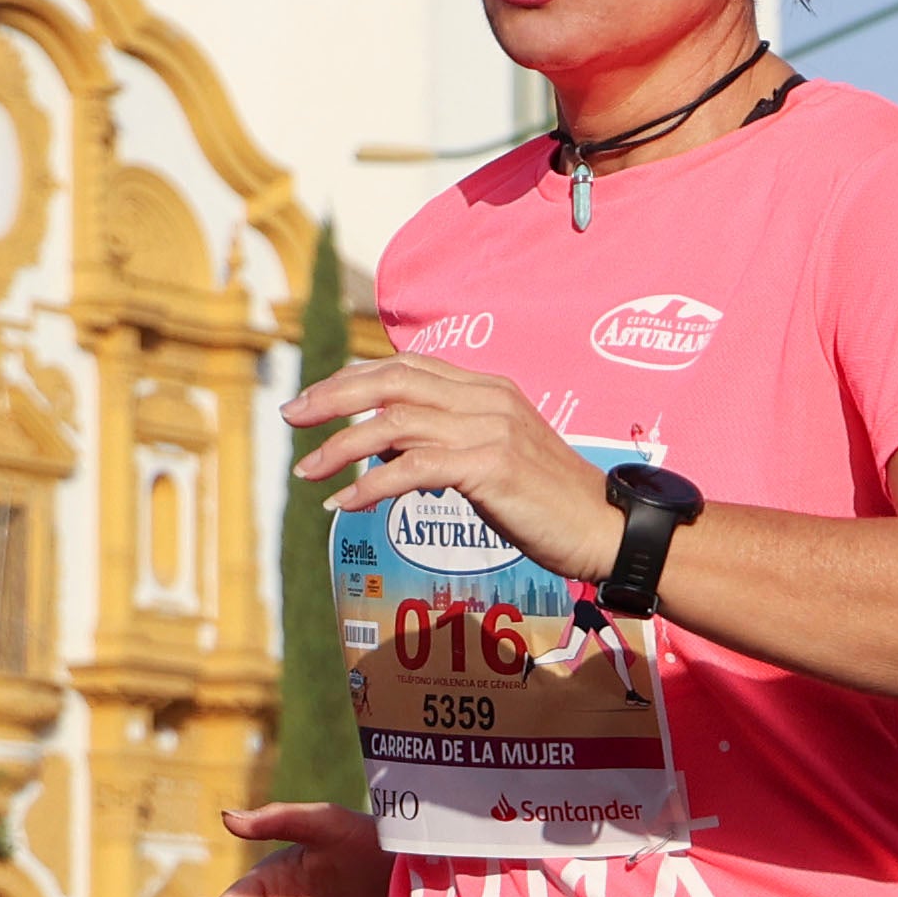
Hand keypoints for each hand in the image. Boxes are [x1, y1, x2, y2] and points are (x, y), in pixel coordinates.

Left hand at [290, 353, 622, 580]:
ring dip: (339, 447)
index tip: (315, 399)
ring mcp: (489, 429)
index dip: (354, 378)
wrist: (606, 529)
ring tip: (305, 472)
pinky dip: (369, 487)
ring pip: (393, 424)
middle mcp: (487, 398)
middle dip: (333, 397)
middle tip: (291, 416)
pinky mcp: (490, 466)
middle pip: (392, 381)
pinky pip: (411, 469)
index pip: (408, 367)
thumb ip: (449, 443)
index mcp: (489, 389)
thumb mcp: (496, 459)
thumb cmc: (551, 503)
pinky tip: (343, 504)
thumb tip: (388, 453)